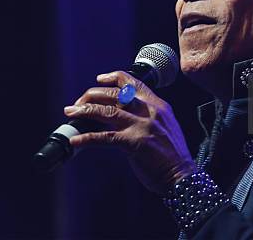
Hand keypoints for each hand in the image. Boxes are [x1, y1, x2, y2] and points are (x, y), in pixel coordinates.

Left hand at [64, 71, 196, 194]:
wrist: (182, 175)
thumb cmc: (172, 154)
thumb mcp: (165, 124)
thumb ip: (147, 115)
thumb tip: (122, 112)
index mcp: (157, 104)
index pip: (133, 81)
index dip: (113, 77)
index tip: (99, 79)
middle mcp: (149, 111)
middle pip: (114, 94)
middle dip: (92, 95)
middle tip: (79, 103)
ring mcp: (141, 126)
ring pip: (106, 111)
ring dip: (84, 111)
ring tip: (70, 112)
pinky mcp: (133, 143)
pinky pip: (104, 137)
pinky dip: (86, 138)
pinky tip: (75, 141)